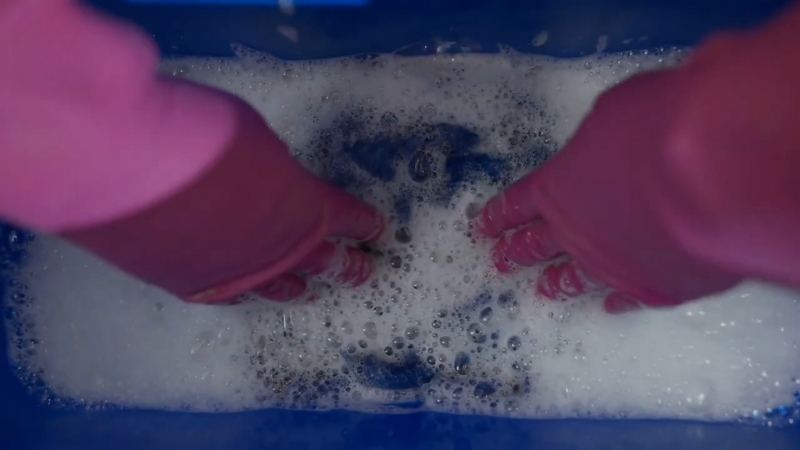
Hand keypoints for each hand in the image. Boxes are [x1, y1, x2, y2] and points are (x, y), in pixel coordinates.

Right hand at [64, 91, 383, 303]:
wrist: (139, 175)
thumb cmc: (205, 138)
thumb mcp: (258, 138)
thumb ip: (273, 166)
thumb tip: (273, 179)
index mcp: (308, 206)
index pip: (348, 217)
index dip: (364, 223)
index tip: (376, 230)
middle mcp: (284, 249)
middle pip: (328, 263)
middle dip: (350, 267)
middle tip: (365, 273)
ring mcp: (242, 275)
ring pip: (283, 289)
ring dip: (302, 289)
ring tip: (313, 294)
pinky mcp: (199, 288)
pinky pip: (234, 298)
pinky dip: (246, 295)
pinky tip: (249, 297)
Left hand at [477, 67, 741, 312]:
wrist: (712, 177)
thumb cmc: (656, 127)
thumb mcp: (614, 114)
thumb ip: (599, 143)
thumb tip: (601, 151)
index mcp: (558, 188)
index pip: (518, 203)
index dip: (500, 215)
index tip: (482, 228)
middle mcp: (576, 233)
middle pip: (536, 245)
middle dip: (515, 252)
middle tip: (498, 262)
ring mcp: (613, 266)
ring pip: (575, 279)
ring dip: (556, 284)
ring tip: (541, 291)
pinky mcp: (654, 287)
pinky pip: (627, 298)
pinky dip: (616, 300)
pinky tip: (609, 304)